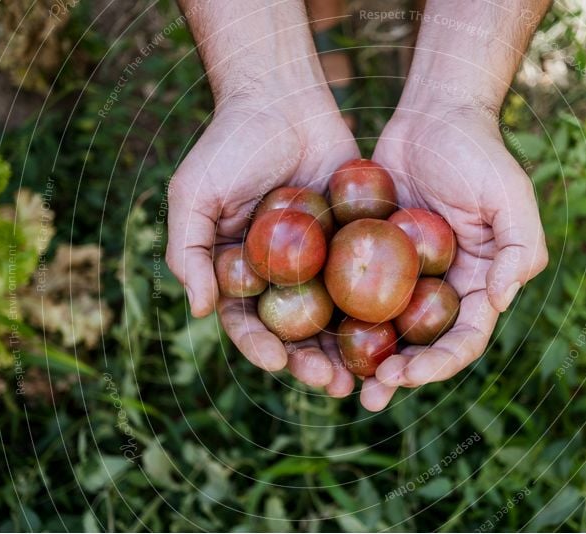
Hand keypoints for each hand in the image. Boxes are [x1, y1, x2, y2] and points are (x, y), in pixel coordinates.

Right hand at [166, 88, 359, 394]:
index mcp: (238, 273)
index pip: (246, 322)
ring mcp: (318, 261)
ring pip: (335, 316)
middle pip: (296, 331)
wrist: (281, 97)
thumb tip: (198, 311)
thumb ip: (190, 251)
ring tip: (367, 376)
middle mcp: (280, 275)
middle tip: (332, 383)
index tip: (279, 363)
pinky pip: (367, 280)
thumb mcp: (194, 194)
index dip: (260, 347)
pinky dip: (378, 308)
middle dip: (311, 361)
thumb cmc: (229, 143)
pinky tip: (395, 331)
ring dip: (348, 349)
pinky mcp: (352, 242)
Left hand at [365, 104, 548, 409]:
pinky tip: (316, 336)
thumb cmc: (477, 152)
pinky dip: (341, 317)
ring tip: (340, 383)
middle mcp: (443, 288)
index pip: (464, 339)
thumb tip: (499, 303)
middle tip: (371, 394)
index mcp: (479, 284)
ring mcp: (405, 275)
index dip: (439, 365)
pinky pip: (355, 292)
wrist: (432, 114)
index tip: (407, 376)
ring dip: (366, 360)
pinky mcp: (372, 256)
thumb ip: (518, 249)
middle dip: (401, 376)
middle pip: (423, 346)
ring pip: (385, 329)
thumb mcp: (510, 196)